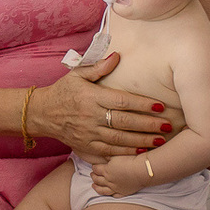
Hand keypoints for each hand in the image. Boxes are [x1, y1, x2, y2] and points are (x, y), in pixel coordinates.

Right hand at [29, 52, 169, 163]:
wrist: (42, 114)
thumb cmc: (63, 91)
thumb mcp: (77, 74)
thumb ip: (98, 66)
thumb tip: (117, 55)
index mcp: (92, 97)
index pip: (122, 101)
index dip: (142, 104)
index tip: (160, 106)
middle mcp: (91, 117)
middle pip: (124, 122)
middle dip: (148, 125)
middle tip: (167, 125)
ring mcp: (88, 134)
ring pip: (119, 140)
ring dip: (141, 142)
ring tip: (160, 141)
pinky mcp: (86, 147)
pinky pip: (108, 153)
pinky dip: (125, 154)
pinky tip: (140, 154)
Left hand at [90, 154, 145, 196]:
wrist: (142, 170)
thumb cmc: (131, 160)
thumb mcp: (117, 154)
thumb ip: (109, 156)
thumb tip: (103, 156)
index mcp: (106, 170)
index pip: (96, 169)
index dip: (94, 167)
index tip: (94, 166)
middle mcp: (109, 180)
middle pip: (97, 179)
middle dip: (94, 176)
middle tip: (92, 174)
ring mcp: (116, 188)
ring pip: (102, 190)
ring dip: (96, 187)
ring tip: (93, 185)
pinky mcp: (124, 192)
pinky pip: (114, 195)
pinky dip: (110, 195)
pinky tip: (109, 193)